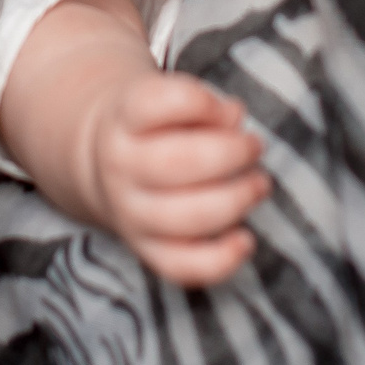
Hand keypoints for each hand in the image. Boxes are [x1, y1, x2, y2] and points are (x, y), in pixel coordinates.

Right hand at [86, 74, 270, 286]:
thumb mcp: (168, 98)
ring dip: (237, 199)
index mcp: (124, 118)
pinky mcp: (147, 250)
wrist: (106, 163)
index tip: (227, 111)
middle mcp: (120, 167)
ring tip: (258, 183)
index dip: (202, 103)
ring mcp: (131, 214)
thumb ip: (203, 103)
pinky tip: (245, 239)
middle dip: (232, 154)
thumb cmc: (155, 125)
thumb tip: (233, 118)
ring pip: (186, 217)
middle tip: (254, 147)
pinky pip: (182, 266)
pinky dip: (221, 259)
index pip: (154, 104)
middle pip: (177, 163)